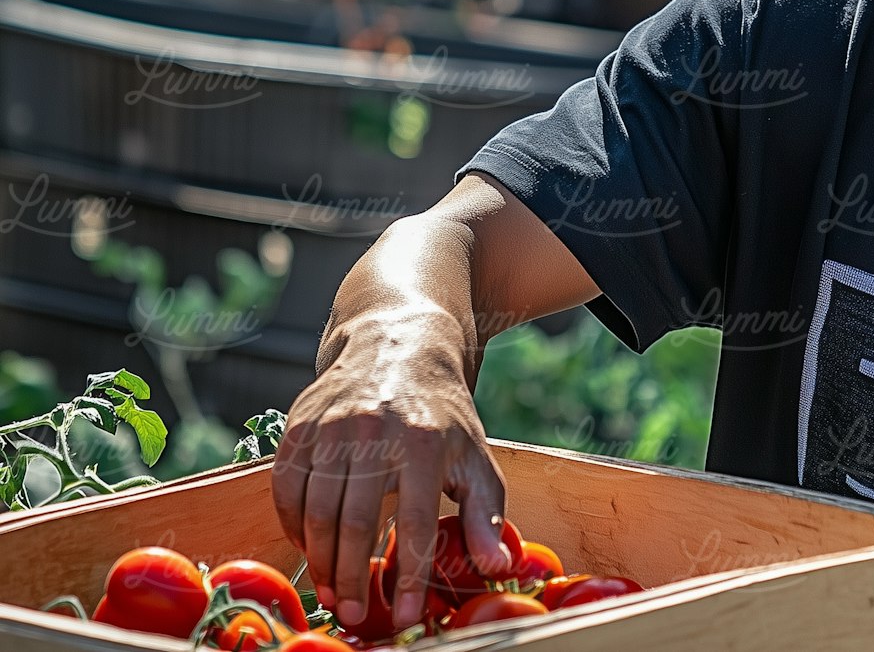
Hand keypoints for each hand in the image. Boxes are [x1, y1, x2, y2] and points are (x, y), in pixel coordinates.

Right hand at [270, 311, 510, 631]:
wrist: (398, 346)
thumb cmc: (442, 415)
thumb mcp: (475, 457)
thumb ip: (486, 513)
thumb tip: (496, 565)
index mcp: (425, 441)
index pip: (414, 522)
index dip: (408, 576)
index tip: (403, 617)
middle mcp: (374, 429)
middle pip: (354, 522)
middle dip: (352, 579)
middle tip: (352, 614)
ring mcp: (331, 425)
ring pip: (315, 511)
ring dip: (320, 562)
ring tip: (331, 592)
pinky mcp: (300, 424)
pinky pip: (286, 489)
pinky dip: (293, 526)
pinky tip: (309, 548)